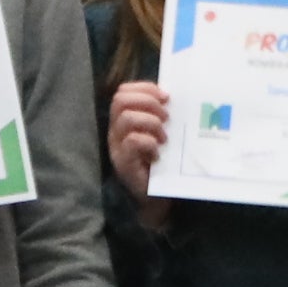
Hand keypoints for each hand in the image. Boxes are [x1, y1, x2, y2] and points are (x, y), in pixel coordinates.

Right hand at [106, 81, 169, 207]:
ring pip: (127, 118)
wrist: (156, 198)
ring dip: (151, 123)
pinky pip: (133, 140)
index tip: (166, 97)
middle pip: (121, 99)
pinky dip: (150, 143)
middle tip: (166, 117)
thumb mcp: (160, 134)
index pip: (124, 91)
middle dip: (148, 102)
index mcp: (123, 120)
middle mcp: (115, 131)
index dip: (145, 88)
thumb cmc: (161, 164)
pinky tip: (158, 154)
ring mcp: (116, 147)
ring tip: (164, 138)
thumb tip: (172, 98)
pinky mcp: (123, 163)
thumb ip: (160, 117)